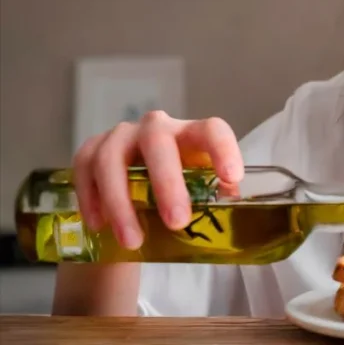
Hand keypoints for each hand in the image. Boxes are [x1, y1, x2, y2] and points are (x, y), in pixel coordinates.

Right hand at [71, 111, 243, 249]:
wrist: (138, 185)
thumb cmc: (178, 185)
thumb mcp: (198, 189)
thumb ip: (214, 196)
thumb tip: (233, 207)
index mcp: (192, 134)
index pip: (212, 129)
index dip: (223, 149)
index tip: (231, 178)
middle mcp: (157, 127)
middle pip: (158, 141)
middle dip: (167, 183)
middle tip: (177, 223)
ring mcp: (121, 135)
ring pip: (112, 158)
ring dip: (121, 202)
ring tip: (132, 241)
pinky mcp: (91, 149)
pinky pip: (85, 168)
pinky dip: (90, 198)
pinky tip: (99, 226)